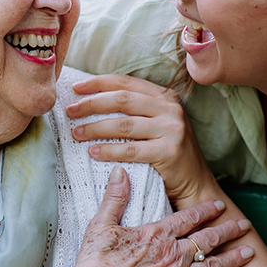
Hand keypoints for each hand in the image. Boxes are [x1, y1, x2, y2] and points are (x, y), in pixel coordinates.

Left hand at [67, 74, 215, 204]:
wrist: (196, 183)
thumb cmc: (168, 152)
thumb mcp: (158, 122)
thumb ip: (136, 109)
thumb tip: (93, 99)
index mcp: (165, 96)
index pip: (126, 82)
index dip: (98, 83)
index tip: (76, 88)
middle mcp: (170, 109)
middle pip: (122, 100)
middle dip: (92, 104)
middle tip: (71, 111)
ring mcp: (171, 129)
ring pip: (123, 124)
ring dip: (95, 128)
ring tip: (76, 133)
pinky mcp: (169, 151)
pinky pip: (130, 149)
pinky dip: (108, 150)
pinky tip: (93, 152)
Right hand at [73, 165, 252, 266]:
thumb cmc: (96, 264)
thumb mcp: (102, 225)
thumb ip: (115, 197)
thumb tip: (120, 171)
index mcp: (158, 235)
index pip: (189, 217)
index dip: (206, 210)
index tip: (219, 204)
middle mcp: (173, 256)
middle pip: (207, 239)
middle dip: (228, 230)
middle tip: (244, 224)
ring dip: (232, 259)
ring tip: (248, 253)